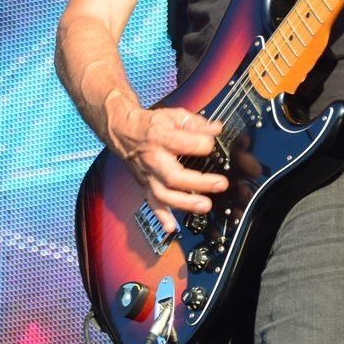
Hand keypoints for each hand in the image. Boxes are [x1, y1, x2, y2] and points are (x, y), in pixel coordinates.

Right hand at [106, 102, 226, 232]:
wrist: (123, 131)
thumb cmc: (150, 125)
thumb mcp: (173, 116)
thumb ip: (196, 123)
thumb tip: (216, 129)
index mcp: (159, 137)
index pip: (181, 143)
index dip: (201, 144)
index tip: (213, 145)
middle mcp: (153, 159)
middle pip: (173, 176)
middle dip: (198, 183)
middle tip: (220, 184)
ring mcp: (148, 175)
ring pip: (164, 194)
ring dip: (185, 203)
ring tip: (205, 205)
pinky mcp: (145, 185)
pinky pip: (152, 203)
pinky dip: (161, 216)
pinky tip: (171, 226)